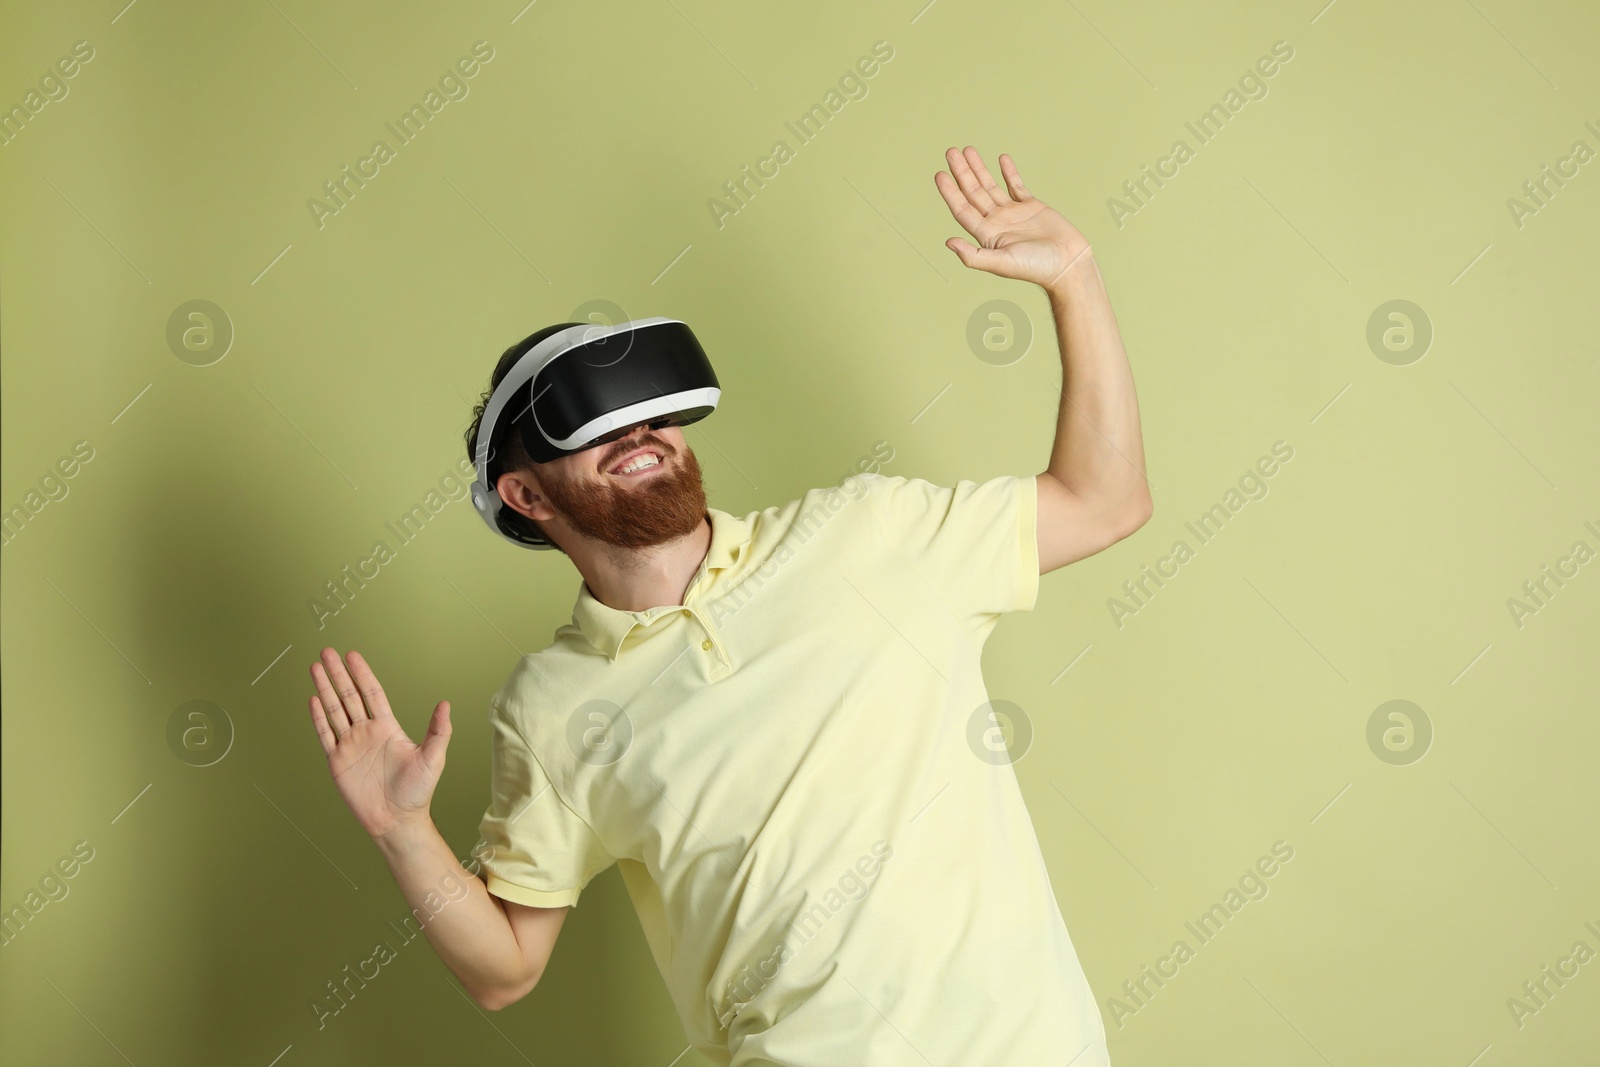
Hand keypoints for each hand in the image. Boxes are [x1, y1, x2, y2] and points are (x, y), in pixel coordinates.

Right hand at [307, 647, 451, 841]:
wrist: (397, 821)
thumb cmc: (417, 792)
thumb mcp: (433, 758)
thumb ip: (439, 730)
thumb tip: (445, 704)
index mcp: (388, 728)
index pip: (372, 693)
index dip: (362, 674)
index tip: (353, 655)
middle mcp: (367, 732)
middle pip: (349, 696)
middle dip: (338, 674)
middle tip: (327, 651)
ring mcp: (350, 746)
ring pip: (334, 711)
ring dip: (324, 689)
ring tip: (316, 667)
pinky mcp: (337, 762)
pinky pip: (326, 735)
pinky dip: (318, 717)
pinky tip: (313, 699)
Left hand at [934, 147, 1093, 290]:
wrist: (1068, 264)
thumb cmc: (1036, 268)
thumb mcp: (1001, 263)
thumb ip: (974, 255)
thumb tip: (948, 242)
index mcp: (987, 235)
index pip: (962, 209)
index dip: (950, 192)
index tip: (940, 174)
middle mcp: (997, 222)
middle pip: (973, 193)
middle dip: (962, 172)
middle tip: (951, 152)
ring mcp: (1013, 213)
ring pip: (991, 186)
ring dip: (979, 168)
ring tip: (968, 150)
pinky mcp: (1032, 207)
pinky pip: (1016, 185)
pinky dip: (1009, 172)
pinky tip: (1001, 158)